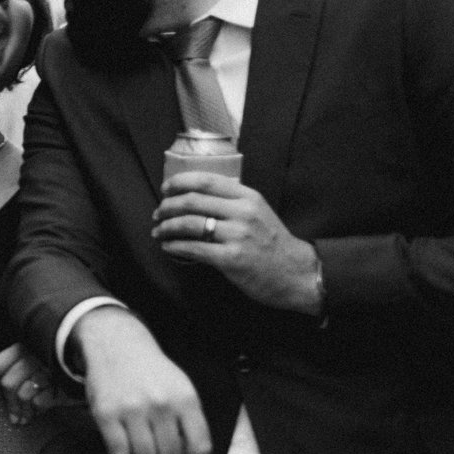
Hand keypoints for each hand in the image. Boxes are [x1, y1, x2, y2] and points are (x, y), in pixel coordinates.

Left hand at [0, 343, 64, 426]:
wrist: (90, 368)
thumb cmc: (52, 372)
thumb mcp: (30, 366)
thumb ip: (12, 375)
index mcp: (21, 348)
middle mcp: (33, 354)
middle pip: (8, 384)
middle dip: (9, 405)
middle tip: (13, 418)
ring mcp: (49, 367)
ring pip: (23, 395)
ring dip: (22, 411)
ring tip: (25, 418)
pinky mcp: (62, 382)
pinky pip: (40, 402)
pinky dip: (37, 411)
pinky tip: (40, 412)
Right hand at [73, 306, 212, 453]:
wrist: (117, 345)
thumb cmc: (152, 373)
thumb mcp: (181, 388)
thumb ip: (190, 421)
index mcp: (185, 399)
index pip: (199, 447)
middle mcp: (160, 404)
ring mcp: (132, 409)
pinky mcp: (106, 413)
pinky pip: (119, 453)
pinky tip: (125, 451)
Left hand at [152, 173, 323, 312]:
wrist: (296, 273)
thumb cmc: (272, 242)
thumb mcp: (258, 211)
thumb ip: (231, 201)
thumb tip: (194, 195)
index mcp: (248, 197)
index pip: (206, 181)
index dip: (179, 182)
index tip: (165, 188)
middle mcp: (243, 212)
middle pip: (192, 201)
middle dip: (167, 206)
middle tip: (158, 213)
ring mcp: (237, 235)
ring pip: (189, 224)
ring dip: (167, 227)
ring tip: (158, 231)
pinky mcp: (231, 258)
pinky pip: (193, 248)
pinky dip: (175, 246)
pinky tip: (168, 246)